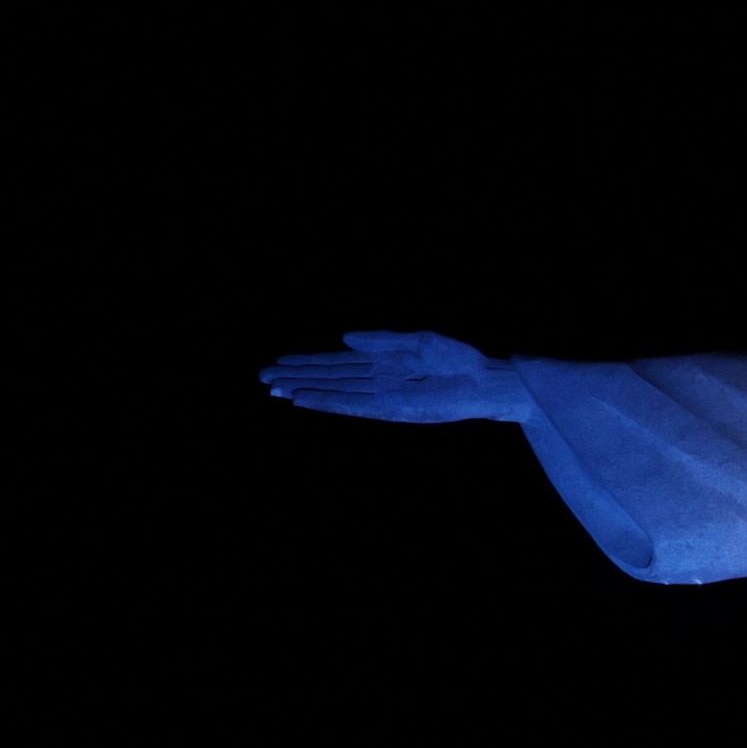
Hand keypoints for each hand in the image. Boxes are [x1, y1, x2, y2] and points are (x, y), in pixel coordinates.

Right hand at [259, 329, 534, 423]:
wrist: (484, 381)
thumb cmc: (459, 360)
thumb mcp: (418, 341)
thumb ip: (381, 340)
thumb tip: (343, 338)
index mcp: (382, 362)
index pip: (337, 364)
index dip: (308, 363)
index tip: (280, 362)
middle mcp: (376, 380)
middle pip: (328, 378)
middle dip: (296, 377)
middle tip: (262, 378)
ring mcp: (380, 395)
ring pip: (333, 392)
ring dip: (304, 391)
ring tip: (275, 390)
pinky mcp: (389, 409)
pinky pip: (352, 406)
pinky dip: (328, 403)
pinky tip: (306, 400)